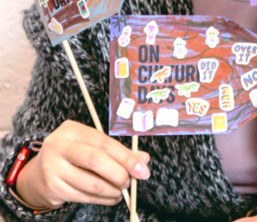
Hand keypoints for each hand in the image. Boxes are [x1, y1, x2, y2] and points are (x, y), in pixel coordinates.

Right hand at [14, 120, 149, 209]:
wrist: (38, 173)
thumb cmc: (74, 155)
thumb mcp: (92, 145)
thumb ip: (118, 151)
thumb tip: (143, 160)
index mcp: (72, 130)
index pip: (104, 143)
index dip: (126, 157)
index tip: (142, 169)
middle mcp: (59, 146)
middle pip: (96, 161)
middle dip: (119, 174)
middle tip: (130, 182)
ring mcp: (52, 168)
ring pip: (90, 183)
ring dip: (112, 190)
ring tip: (121, 191)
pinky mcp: (52, 188)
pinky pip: (83, 196)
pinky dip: (102, 199)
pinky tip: (110, 197)